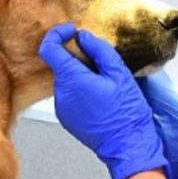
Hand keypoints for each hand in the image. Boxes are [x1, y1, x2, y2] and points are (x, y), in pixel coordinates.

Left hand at [39, 24, 169, 178]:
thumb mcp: (119, 74)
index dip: (58, 34)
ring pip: (66, 81)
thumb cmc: (126, 113)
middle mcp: (61, 94)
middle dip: (78, 59)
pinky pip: (69, 96)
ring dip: (81, 77)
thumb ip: (99, 50)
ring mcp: (62, 108)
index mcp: (72, 79)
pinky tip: (101, 99)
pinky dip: (81, 91)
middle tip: (102, 65)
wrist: (128, 146)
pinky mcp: (66, 119)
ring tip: (105, 86)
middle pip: (61, 65)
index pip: (49, 48)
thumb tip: (84, 37)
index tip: (72, 32)